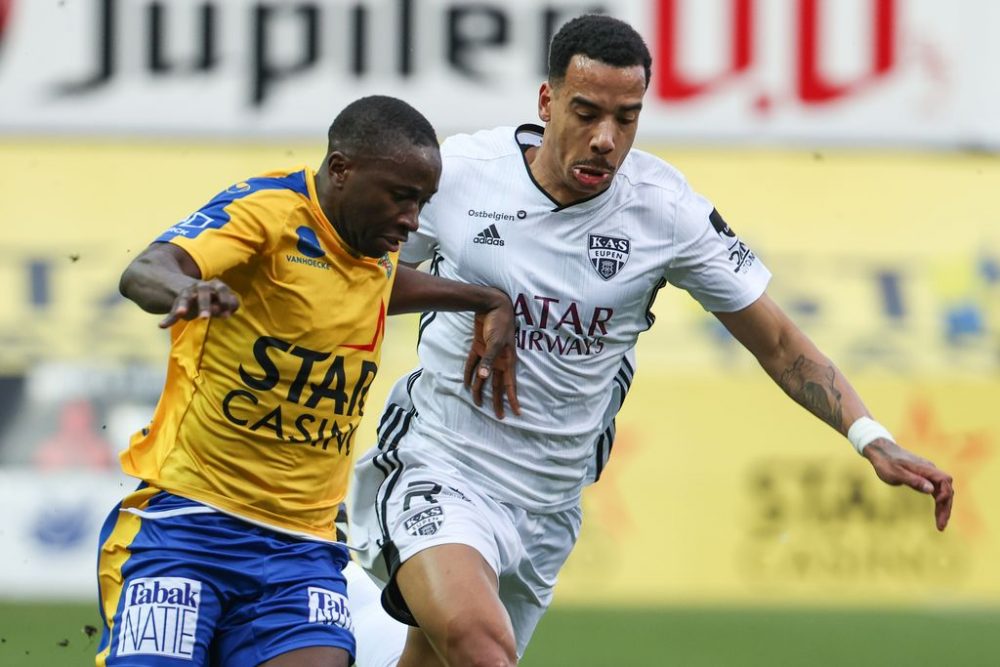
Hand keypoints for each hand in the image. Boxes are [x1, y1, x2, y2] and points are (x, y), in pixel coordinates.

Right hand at [159, 279, 239, 327]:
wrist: (188, 288)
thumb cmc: (212, 299)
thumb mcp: (221, 302)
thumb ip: (225, 307)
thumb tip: (226, 313)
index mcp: (215, 285)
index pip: (222, 289)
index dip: (225, 301)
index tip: (226, 315)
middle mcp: (201, 286)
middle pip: (203, 293)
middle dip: (204, 305)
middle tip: (205, 318)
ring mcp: (188, 292)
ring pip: (185, 298)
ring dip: (183, 306)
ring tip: (181, 313)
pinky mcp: (178, 300)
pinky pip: (173, 310)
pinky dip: (169, 318)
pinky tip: (162, 326)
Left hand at [463, 303, 520, 419]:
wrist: (491, 305)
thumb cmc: (499, 323)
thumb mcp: (495, 343)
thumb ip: (489, 360)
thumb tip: (483, 377)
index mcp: (507, 361)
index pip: (510, 385)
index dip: (513, 399)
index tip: (516, 413)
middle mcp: (499, 360)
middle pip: (498, 385)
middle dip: (498, 401)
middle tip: (499, 416)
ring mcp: (489, 355)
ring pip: (484, 377)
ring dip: (481, 389)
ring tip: (477, 403)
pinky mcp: (479, 348)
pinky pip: (473, 364)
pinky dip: (469, 373)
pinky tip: (466, 383)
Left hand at [863, 439, 953, 530]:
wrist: (880, 451)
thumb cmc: (886, 463)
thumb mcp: (896, 473)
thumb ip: (913, 481)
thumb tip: (931, 490)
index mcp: (925, 468)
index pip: (944, 481)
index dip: (945, 494)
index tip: (938, 506)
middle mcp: (930, 470)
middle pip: (947, 489)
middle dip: (946, 507)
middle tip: (941, 526)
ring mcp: (928, 473)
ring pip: (943, 491)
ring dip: (943, 507)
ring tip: (940, 524)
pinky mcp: (924, 476)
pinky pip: (937, 490)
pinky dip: (938, 502)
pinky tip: (937, 512)